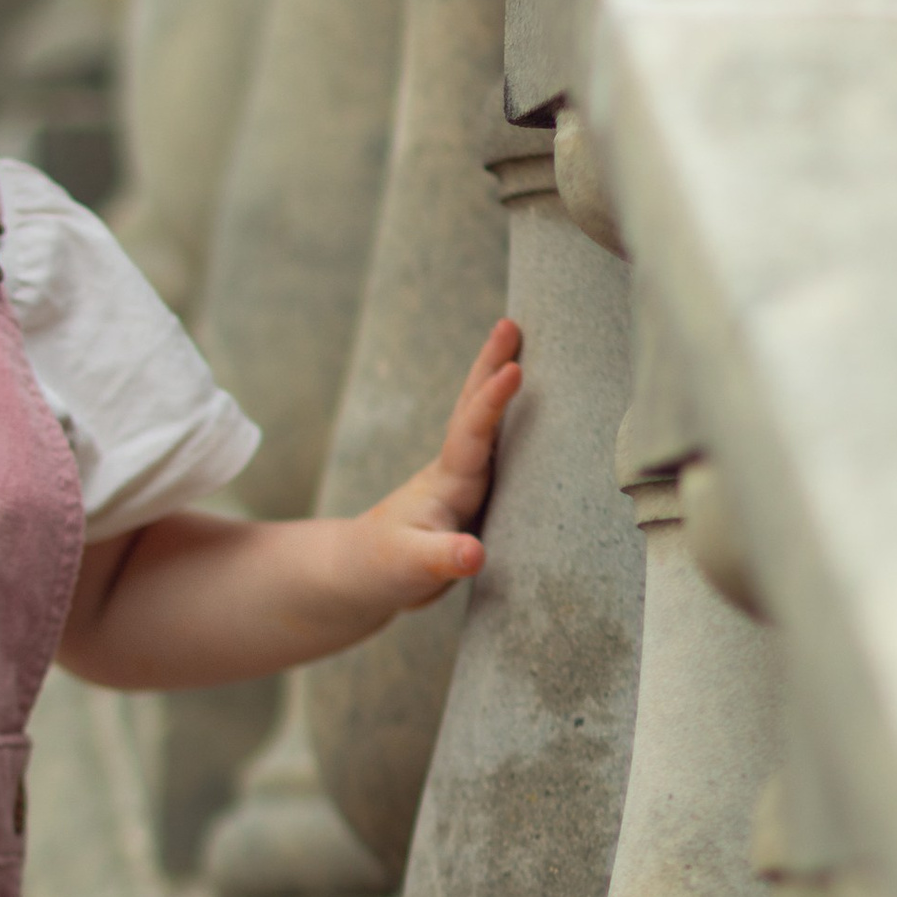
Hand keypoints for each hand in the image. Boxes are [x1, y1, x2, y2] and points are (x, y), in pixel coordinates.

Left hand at [353, 317, 521, 609]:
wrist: (362, 575)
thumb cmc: (383, 570)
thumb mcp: (412, 569)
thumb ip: (444, 560)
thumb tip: (475, 554)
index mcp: (448, 481)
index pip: (472, 433)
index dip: (492, 402)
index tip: (514, 369)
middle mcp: (457, 471)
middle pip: (474, 408)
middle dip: (490, 364)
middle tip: (511, 321)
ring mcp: (465, 480)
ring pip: (486, 423)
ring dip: (499, 383)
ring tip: (523, 346)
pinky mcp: (474, 496)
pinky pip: (499, 449)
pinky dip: (511, 421)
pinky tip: (534, 408)